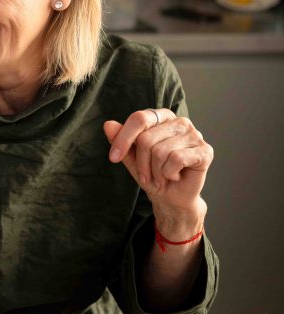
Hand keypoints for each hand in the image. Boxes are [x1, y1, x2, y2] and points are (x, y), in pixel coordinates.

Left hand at [104, 109, 212, 234]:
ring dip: (155, 172)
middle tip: (148, 175)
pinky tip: (175, 176)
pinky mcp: (205, 151)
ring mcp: (195, 135)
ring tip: (162, 176)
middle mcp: (180, 122)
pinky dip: (169, 174)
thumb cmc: (151, 173)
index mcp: (162, 117)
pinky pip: (176, 160)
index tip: (113, 158)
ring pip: (160, 151)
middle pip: (147, 139)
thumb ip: (120, 140)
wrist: (171, 196)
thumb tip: (108, 125)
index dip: (123, 139)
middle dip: (142, 163)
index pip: (139, 119)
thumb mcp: (131, 157)